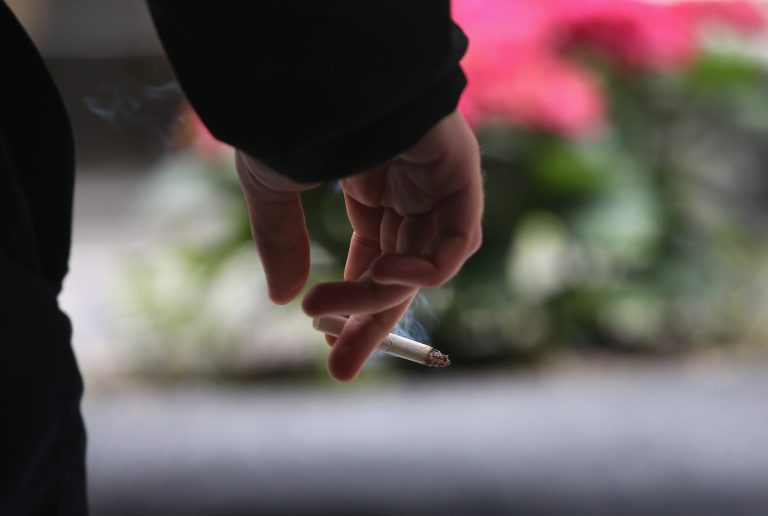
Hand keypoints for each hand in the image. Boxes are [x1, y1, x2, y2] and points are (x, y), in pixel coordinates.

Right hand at [235, 111, 482, 380]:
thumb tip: (281, 299)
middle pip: (397, 273)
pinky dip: (427, 267)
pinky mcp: (459, 175)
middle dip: (369, 322)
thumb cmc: (292, 116)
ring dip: (378, 296)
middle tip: (339, 368)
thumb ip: (279, 240)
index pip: (368, 259)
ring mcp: (434, 185)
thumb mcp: (271, 187)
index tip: (321, 340)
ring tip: (335, 313)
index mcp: (368, 188)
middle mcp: (406, 192)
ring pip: (419, 265)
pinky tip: (390, 274)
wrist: (316, 71)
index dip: (350, 303)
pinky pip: (454, 240)